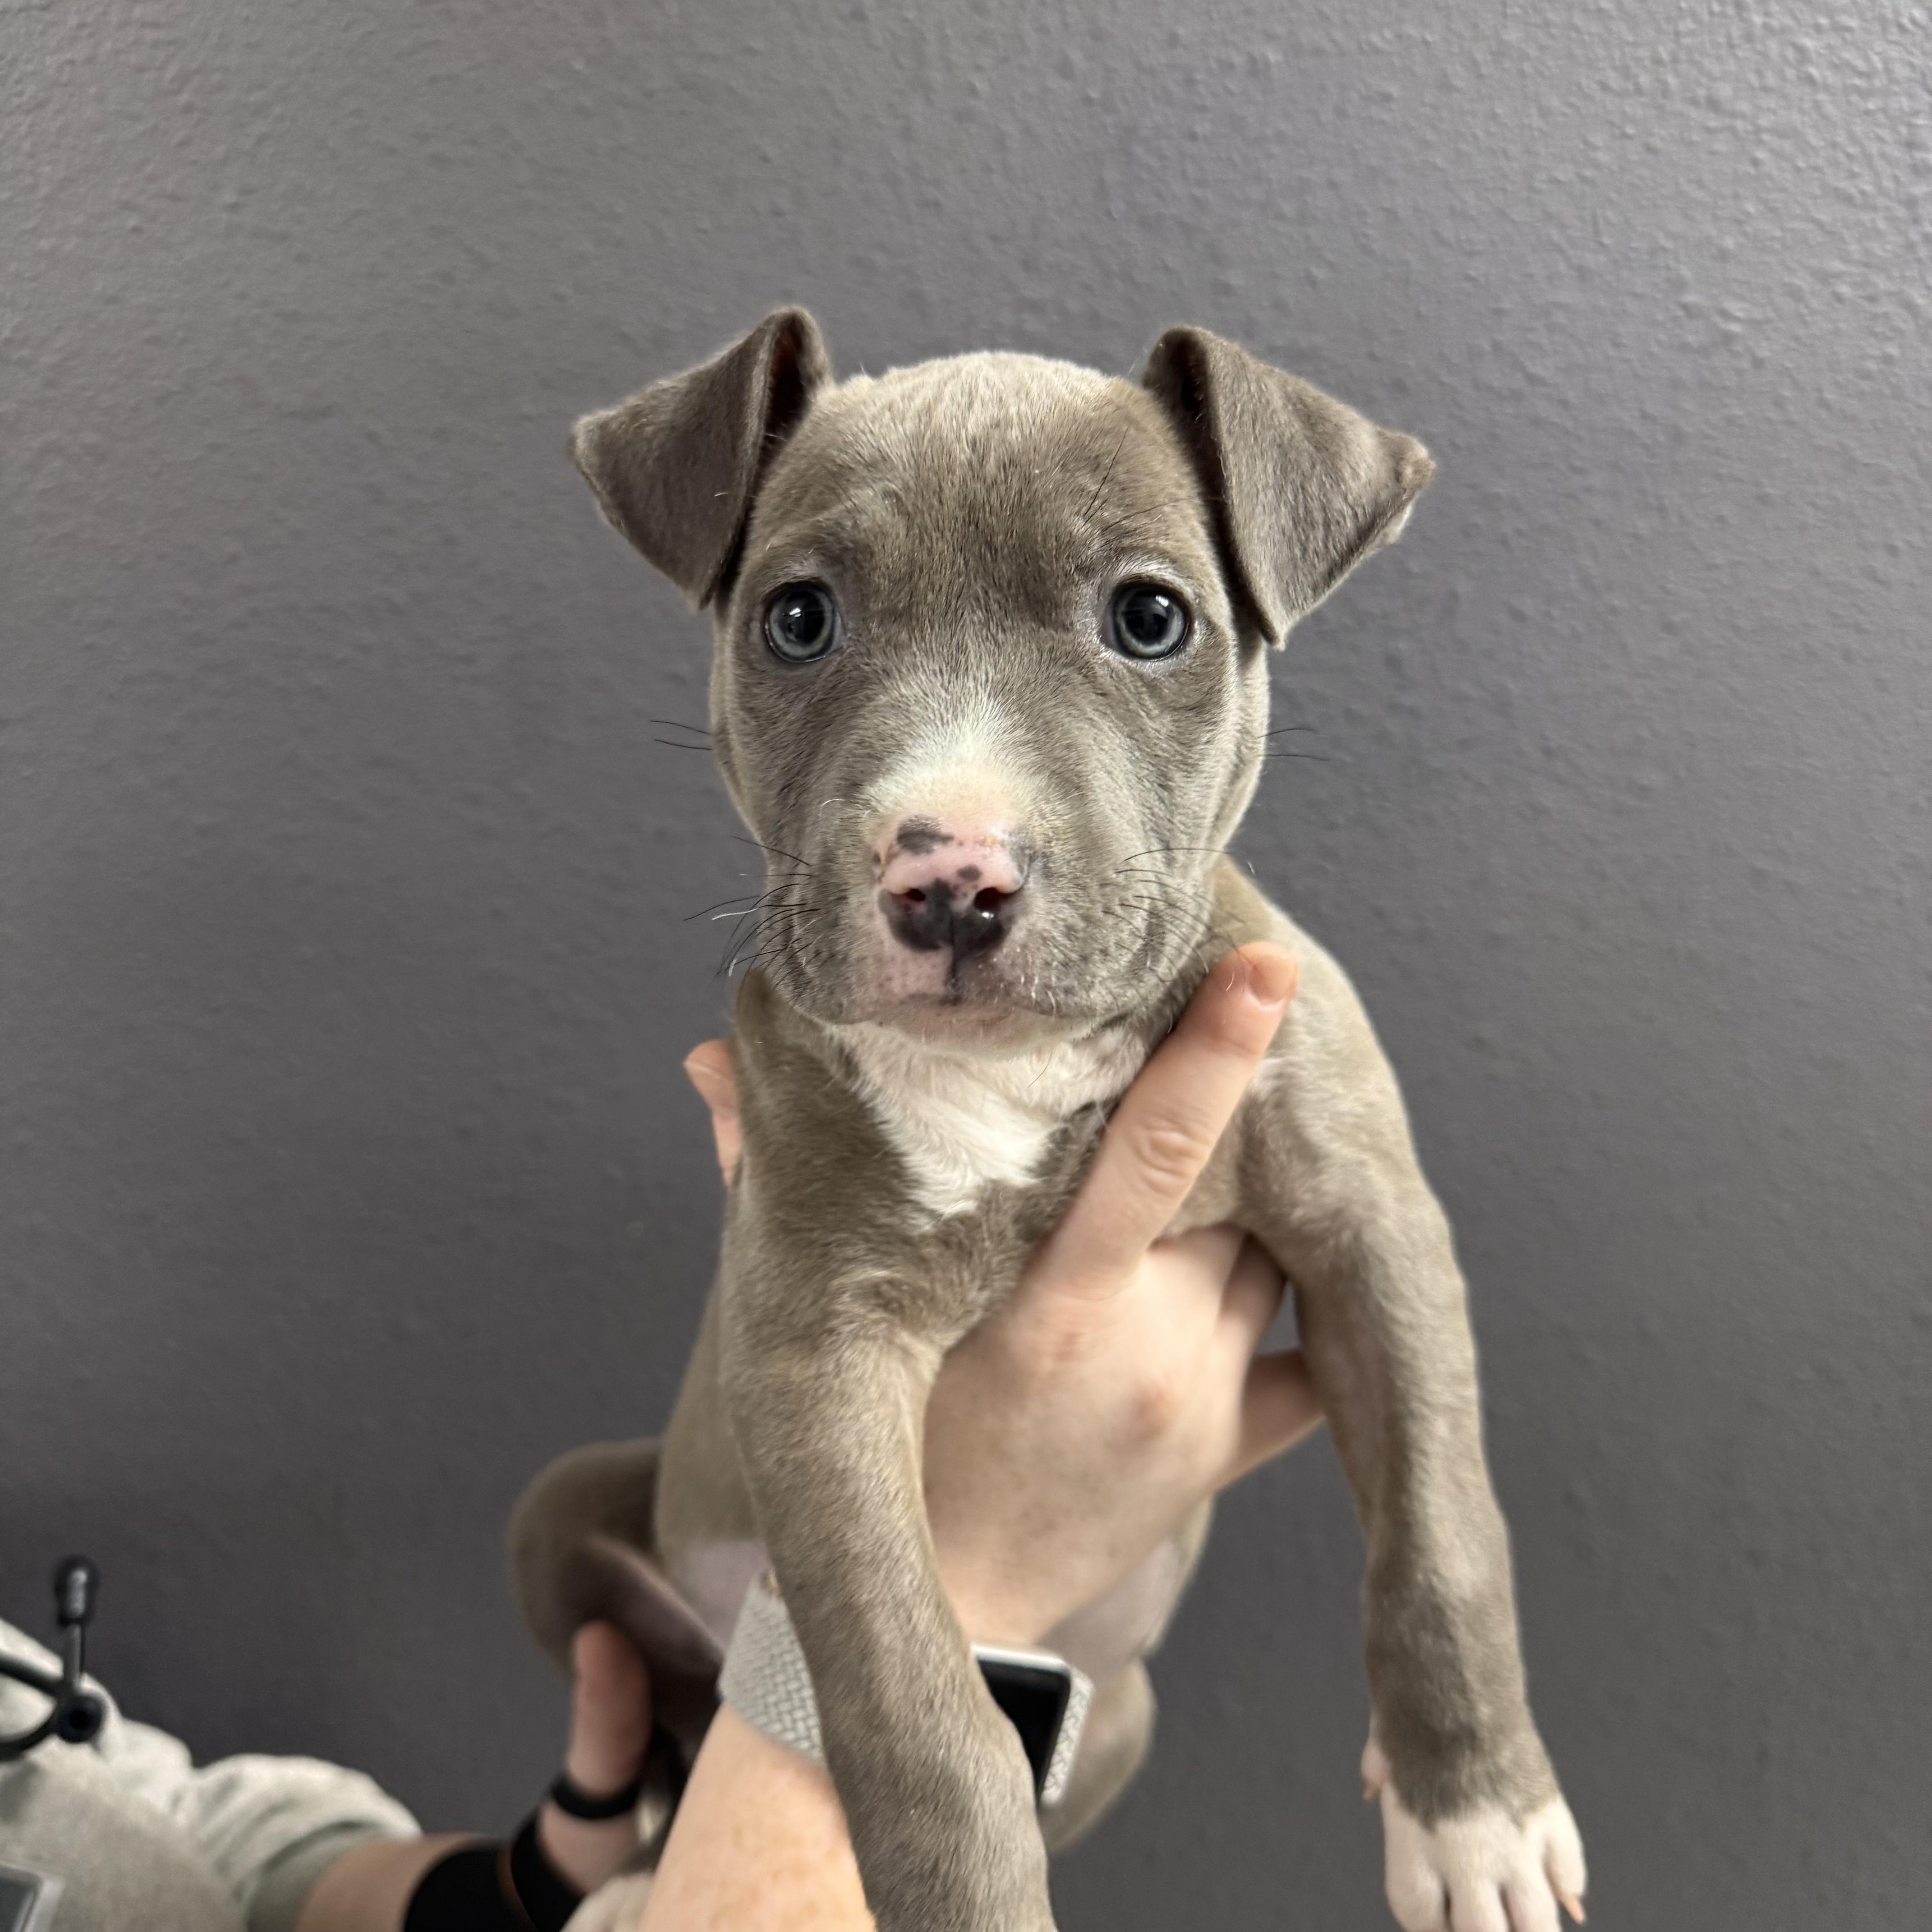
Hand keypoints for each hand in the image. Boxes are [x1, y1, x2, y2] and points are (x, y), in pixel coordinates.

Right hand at [684, 942, 1322, 1648]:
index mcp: (1044, 1308)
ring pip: (1275, 1254)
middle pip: (1230, 1189)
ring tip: (1222, 1167)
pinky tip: (1273, 1265)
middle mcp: (1138, 1349)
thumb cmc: (883, 1434)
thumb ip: (770, 1177)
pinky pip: (1309, 1363)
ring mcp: (1192, 1402)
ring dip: (1255, 1204)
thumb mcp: (830, 1312)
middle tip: (1229, 1043)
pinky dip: (1302, 1311)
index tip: (1268, 974)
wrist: (948, 1599)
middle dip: (1236, 1117)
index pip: (1151, 1154)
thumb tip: (707, 1061)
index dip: (1214, 1055)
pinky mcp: (1224, 1450)